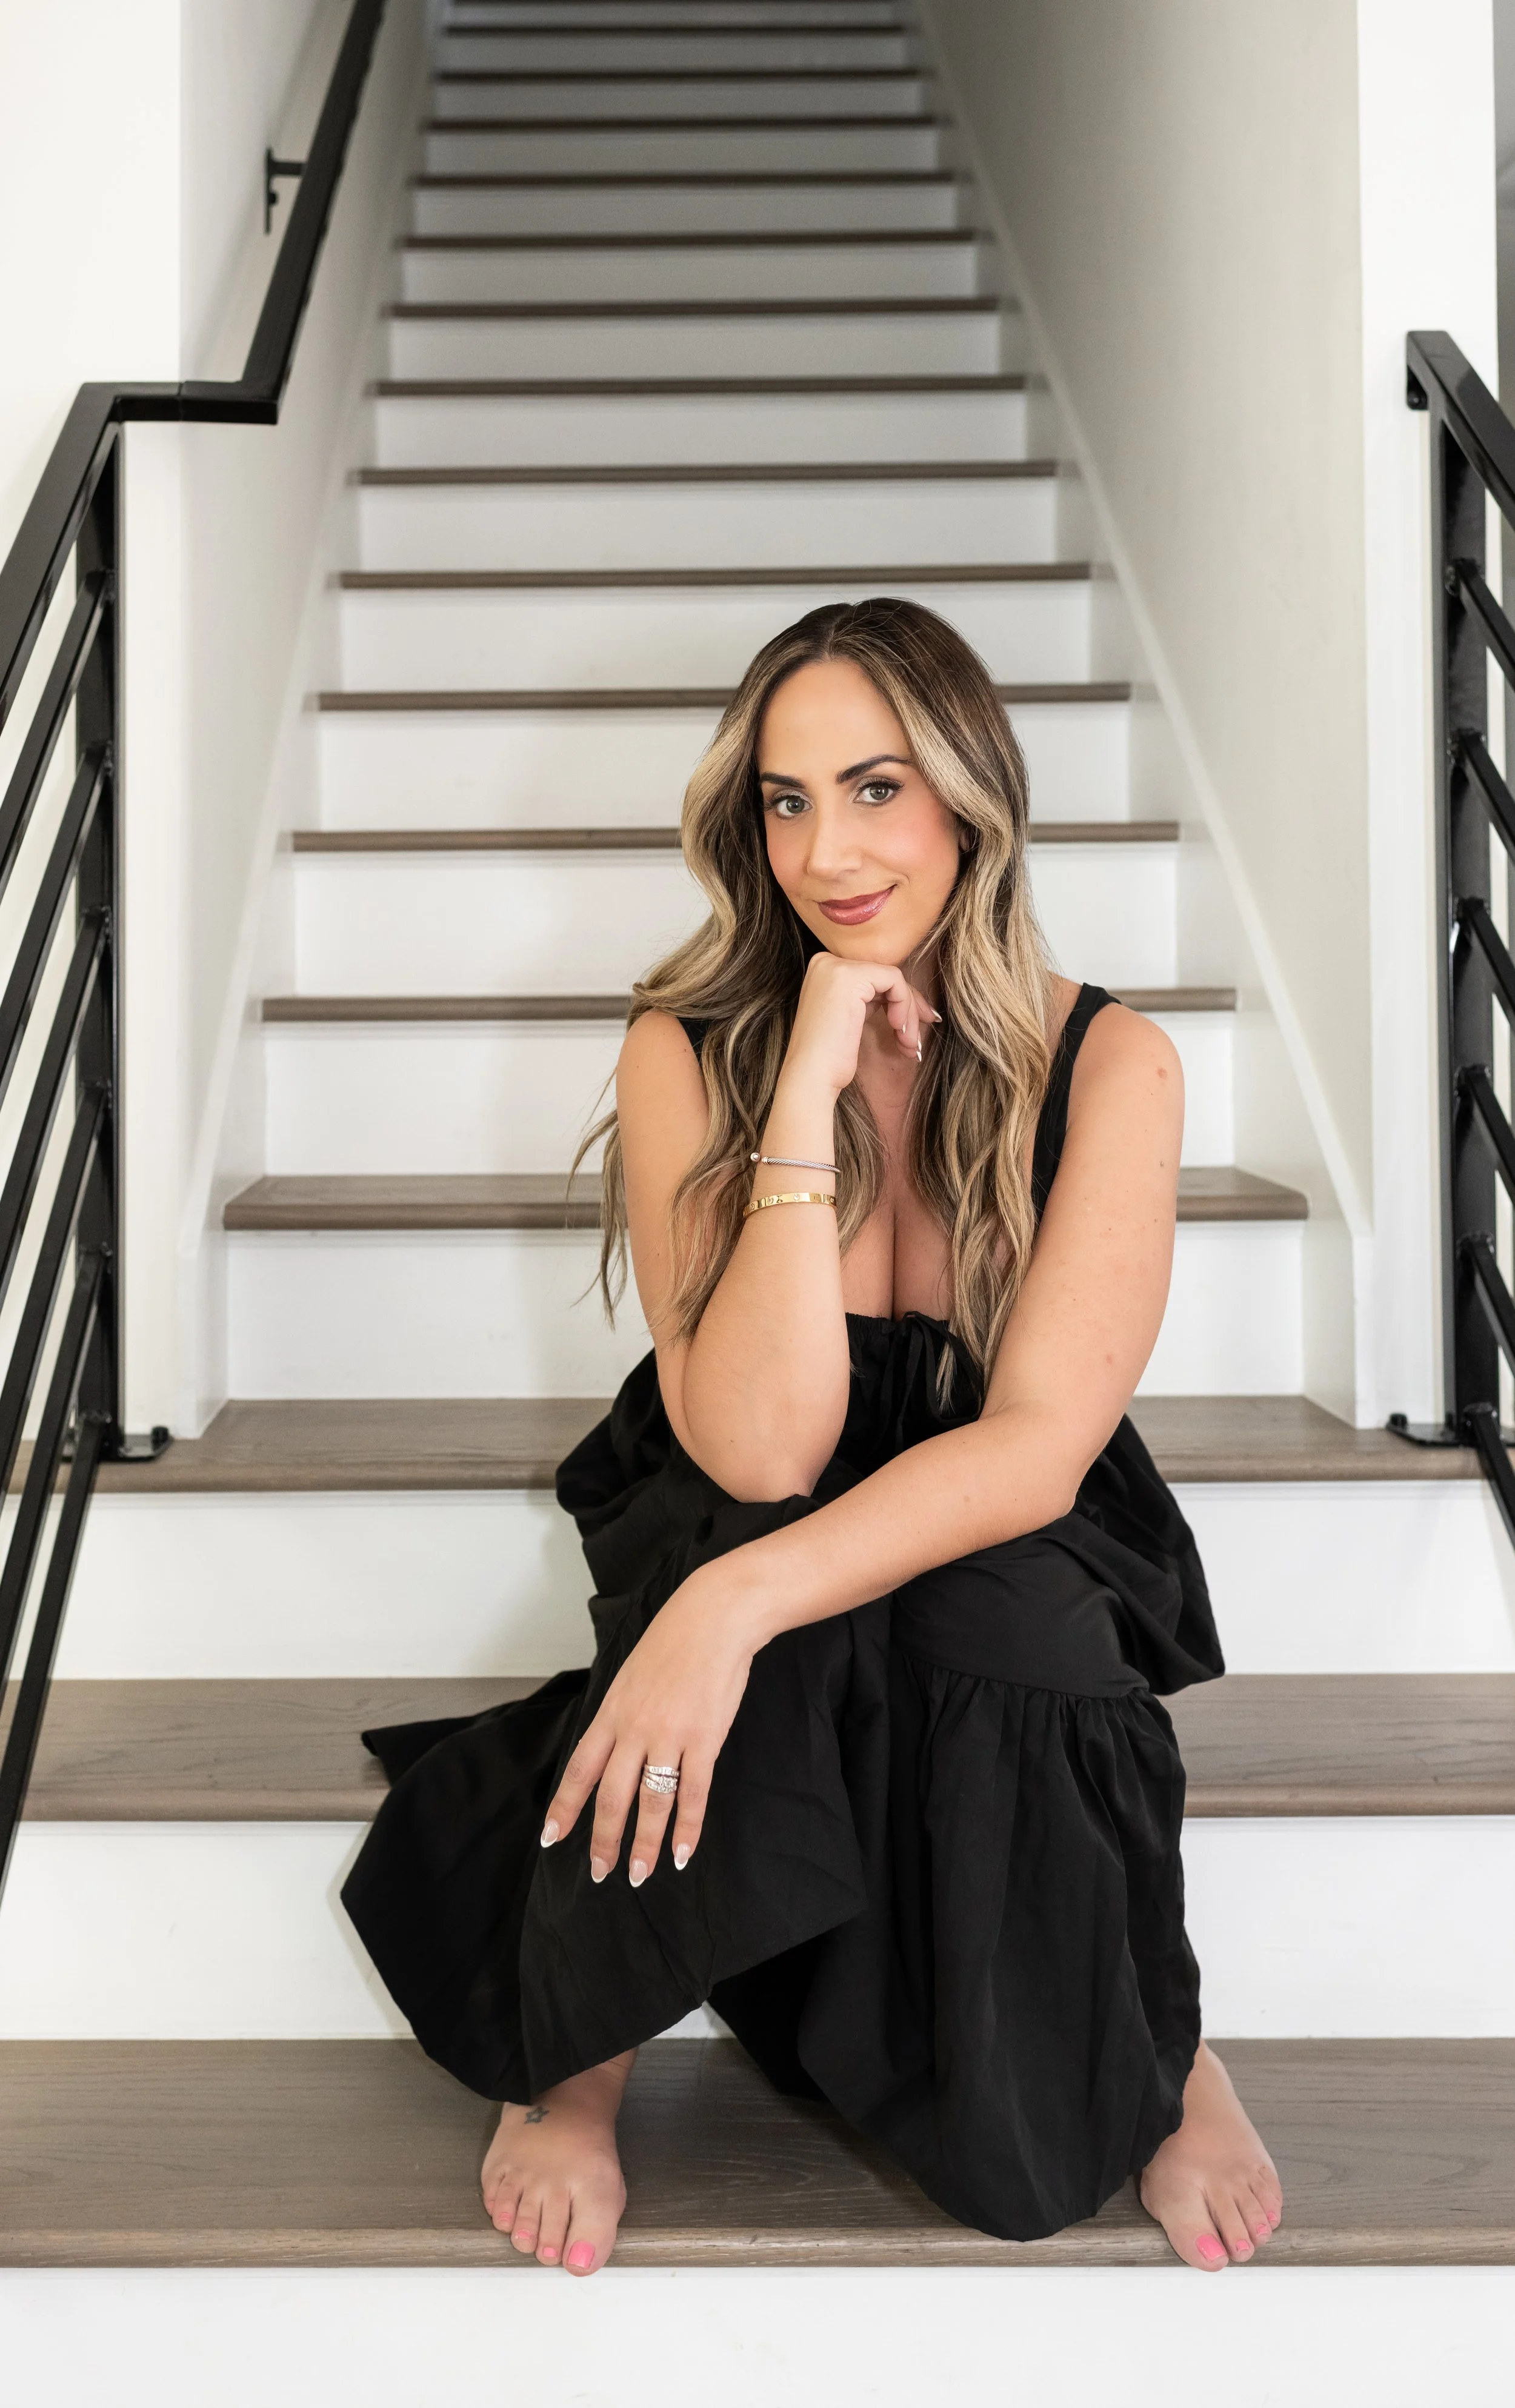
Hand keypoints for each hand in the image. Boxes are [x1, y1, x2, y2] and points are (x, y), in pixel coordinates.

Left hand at [540, 1569, 755, 1885]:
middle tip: (602, 1871)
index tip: (552, 1838)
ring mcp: (670, 1735)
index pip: (580, 1770)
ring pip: (651, 1802)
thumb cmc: (673, 1644)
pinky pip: (694, 1794)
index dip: (565, 1808)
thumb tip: (610, 1753)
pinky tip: (682, 1853)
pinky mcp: (704, 1739)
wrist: (714, 1617)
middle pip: (612, 1795)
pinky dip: (687, 1828)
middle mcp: (634, 1728)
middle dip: (604, 1839)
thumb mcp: (630, 1677)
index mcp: (612, 1713)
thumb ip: (619, 1716)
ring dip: (644, 1843)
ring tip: (640, 1874)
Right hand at [782, 951, 939, 1099]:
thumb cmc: (829, 1059)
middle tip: (916, 1038)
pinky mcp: (850, 976)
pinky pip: (895, 981)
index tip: (912, 1028)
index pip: (873, 977)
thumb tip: (907, 994)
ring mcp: (836, 966)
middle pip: (884, 976)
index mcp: (823, 969)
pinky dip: (904, 1006)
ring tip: (908, 1044)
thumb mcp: (850, 1018)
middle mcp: (826, 962)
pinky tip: (898, 1031)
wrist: (811, 1078)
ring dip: (909, 1014)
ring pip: (893, 979)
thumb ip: (868, 998)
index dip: (899, 1001)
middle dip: (909, 1007)